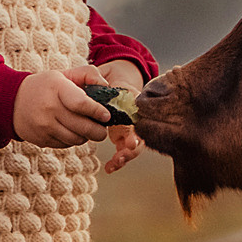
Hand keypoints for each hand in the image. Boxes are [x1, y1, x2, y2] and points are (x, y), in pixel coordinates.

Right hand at [13, 66, 112, 148]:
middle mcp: (49, 108)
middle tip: (103, 129)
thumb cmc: (45, 86)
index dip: (97, 111)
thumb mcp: (64, 74)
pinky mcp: (41, 139)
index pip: (81, 104)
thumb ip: (88, 74)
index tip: (106, 116)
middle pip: (83, 127)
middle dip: (99, 131)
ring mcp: (44, 126)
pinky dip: (73, 140)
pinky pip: (65, 145)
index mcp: (56, 88)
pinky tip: (71, 131)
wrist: (12, 100)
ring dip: (86, 136)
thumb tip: (107, 86)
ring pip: (76, 139)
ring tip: (87, 128)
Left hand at [97, 59, 146, 174]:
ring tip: (116, 163)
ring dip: (125, 156)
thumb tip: (101, 85)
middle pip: (140, 135)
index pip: (139, 116)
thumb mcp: (106, 73)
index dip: (136, 128)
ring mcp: (130, 128)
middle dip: (133, 146)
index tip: (131, 139)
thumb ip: (101, 78)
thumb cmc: (109, 77)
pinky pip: (123, 151)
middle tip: (126, 151)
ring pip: (134, 147)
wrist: (114, 80)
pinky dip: (117, 161)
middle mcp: (135, 117)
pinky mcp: (123, 137)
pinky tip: (110, 168)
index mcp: (134, 102)